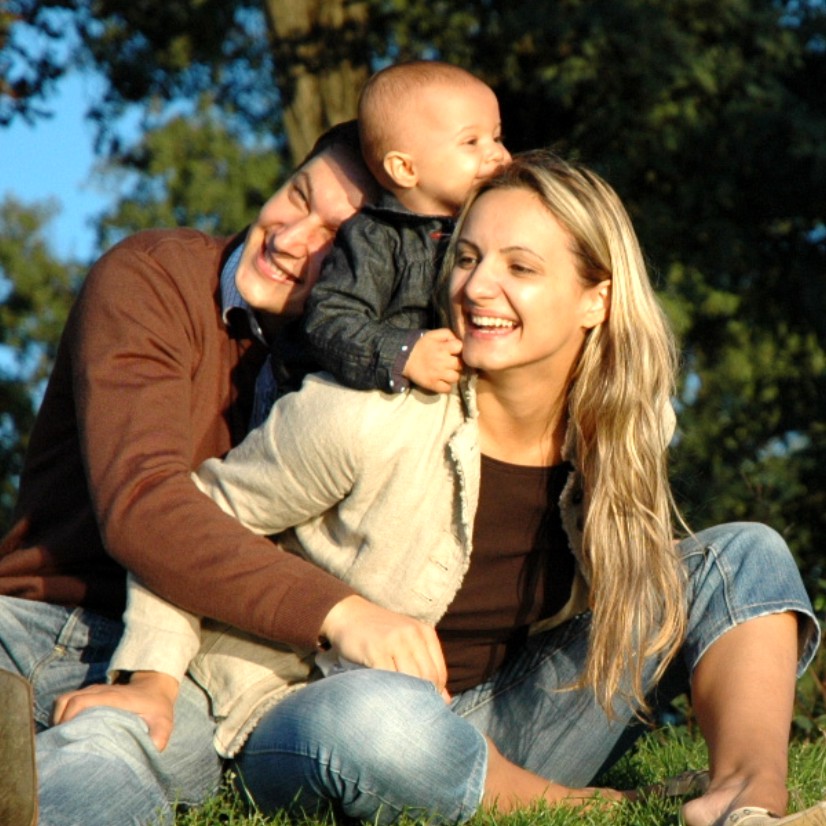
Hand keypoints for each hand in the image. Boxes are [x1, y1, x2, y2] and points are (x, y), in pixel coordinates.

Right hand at [52, 671, 179, 750]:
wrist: (155, 687)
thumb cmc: (157, 708)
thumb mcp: (163, 722)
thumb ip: (158, 737)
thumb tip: (149, 752)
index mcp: (113, 698)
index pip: (81, 702)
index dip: (68, 719)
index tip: (65, 741)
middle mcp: (99, 692)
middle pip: (65, 702)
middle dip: (58, 724)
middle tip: (61, 748)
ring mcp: (92, 692)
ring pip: (63, 701)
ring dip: (58, 720)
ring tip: (62, 742)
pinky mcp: (88, 696)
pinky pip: (66, 704)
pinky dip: (61, 717)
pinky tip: (67, 734)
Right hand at [320, 594, 448, 699]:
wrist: (349, 614)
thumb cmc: (381, 634)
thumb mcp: (407, 643)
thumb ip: (425, 668)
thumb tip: (445, 701)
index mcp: (425, 632)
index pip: (439, 673)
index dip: (434, 693)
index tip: (422, 705)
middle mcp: (413, 634)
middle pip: (427, 678)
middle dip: (421, 698)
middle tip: (409, 712)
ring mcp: (394, 640)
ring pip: (410, 679)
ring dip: (405, 697)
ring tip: (397, 708)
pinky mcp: (376, 649)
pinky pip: (388, 678)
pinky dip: (388, 692)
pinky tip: (383, 698)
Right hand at [402, 328, 462, 392]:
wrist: (404, 358)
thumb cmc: (421, 346)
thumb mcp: (432, 335)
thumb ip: (447, 334)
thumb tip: (458, 340)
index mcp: (443, 348)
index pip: (460, 347)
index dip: (459, 349)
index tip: (455, 352)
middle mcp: (442, 361)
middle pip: (460, 365)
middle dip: (457, 364)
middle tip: (451, 364)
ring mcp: (438, 374)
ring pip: (455, 378)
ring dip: (453, 375)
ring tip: (447, 373)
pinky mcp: (432, 384)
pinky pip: (447, 389)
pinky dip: (446, 387)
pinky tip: (443, 382)